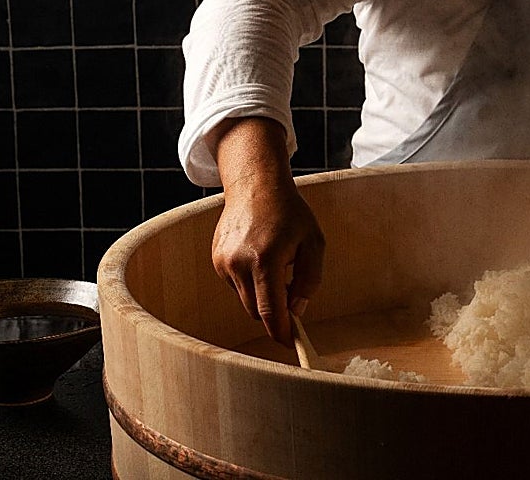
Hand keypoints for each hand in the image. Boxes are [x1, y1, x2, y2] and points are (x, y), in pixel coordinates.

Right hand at [210, 117, 325, 344]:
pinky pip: (236, 285)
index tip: (292, 344)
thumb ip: (309, 280)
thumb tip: (297, 311)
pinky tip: (260, 255)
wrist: (256, 184)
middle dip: (275, 312)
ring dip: (262, 294)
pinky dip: (251, 281)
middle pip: (256, 310)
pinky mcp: (216, 260)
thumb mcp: (314, 243)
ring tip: (277, 264)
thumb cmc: (290, 213)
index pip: (271, 311)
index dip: (282, 332)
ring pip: (245, 299)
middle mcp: (238, 264)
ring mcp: (223, 262)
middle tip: (294, 299)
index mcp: (265, 260)